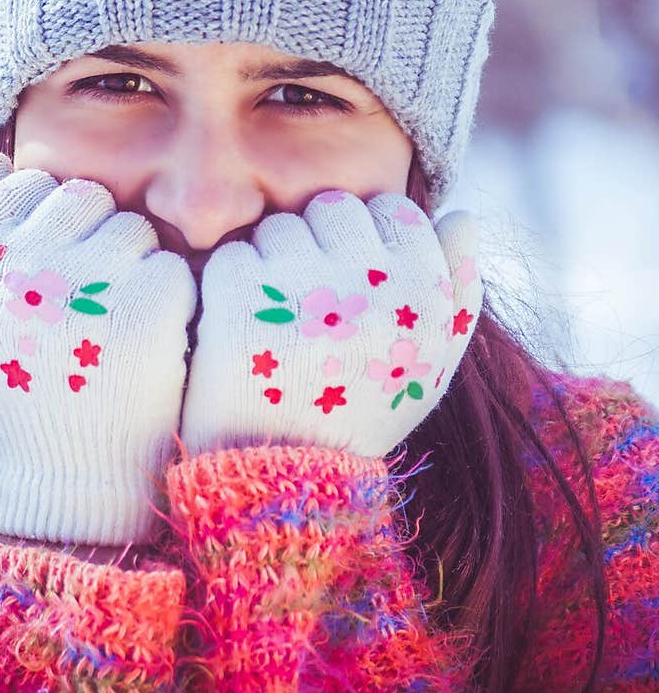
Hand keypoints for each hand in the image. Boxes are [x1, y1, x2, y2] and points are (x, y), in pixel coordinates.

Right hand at [0, 152, 196, 544]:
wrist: (70, 477)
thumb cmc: (21, 385)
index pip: (21, 183)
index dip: (46, 224)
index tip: (51, 274)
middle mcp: (18, 266)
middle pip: (82, 195)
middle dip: (94, 236)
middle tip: (89, 302)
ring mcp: (85, 284)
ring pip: (133, 226)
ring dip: (135, 266)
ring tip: (115, 326)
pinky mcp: (149, 306)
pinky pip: (172, 265)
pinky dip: (170, 300)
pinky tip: (148, 344)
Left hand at [181, 189, 481, 458]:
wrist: (289, 484)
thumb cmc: (363, 412)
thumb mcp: (432, 362)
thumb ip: (459, 286)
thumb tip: (461, 213)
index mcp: (424, 297)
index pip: (394, 211)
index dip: (368, 238)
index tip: (353, 279)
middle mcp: (370, 288)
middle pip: (333, 208)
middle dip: (317, 243)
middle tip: (308, 299)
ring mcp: (301, 294)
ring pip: (279, 227)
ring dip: (271, 263)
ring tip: (276, 321)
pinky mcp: (238, 304)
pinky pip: (232, 255)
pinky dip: (229, 286)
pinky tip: (242, 331)